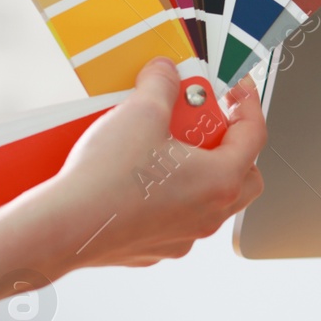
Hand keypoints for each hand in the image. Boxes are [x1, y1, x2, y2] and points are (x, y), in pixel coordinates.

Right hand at [28, 59, 265, 272]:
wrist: (66, 226)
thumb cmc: (108, 179)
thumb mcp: (141, 111)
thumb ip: (161, 85)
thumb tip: (165, 73)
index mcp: (220, 180)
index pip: (254, 136)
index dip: (248, 105)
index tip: (237, 91)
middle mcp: (209, 214)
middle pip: (243, 176)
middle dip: (231, 145)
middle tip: (204, 123)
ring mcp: (183, 235)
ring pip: (210, 200)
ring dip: (199, 171)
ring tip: (167, 148)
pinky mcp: (155, 248)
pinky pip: (176, 218)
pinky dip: (169, 195)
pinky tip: (140, 178)